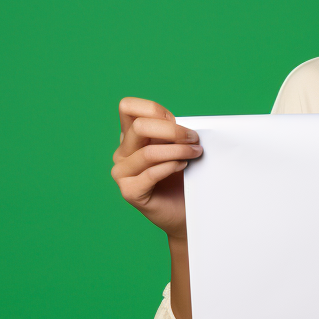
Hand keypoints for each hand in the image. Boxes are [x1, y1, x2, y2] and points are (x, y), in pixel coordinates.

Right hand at [111, 97, 202, 239]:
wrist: (183, 211)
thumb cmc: (182, 177)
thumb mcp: (176, 147)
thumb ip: (172, 133)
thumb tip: (186, 125)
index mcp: (131, 136)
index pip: (128, 107)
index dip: (155, 110)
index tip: (177, 121)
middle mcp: (122, 152)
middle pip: (140, 126)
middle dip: (173, 130)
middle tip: (195, 139)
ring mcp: (122, 172)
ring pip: (148, 152)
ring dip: (178, 150)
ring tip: (196, 153)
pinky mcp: (130, 191)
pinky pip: (151, 173)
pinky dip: (171, 166)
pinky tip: (184, 166)